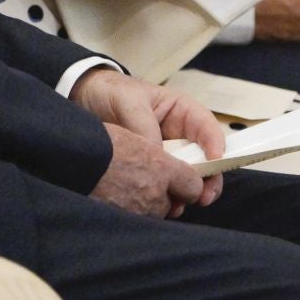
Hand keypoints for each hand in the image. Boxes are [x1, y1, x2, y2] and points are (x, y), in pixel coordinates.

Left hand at [73, 68, 222, 214]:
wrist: (83, 99)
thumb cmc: (111, 92)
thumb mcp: (130, 103)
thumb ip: (146, 130)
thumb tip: (158, 161)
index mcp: (181, 111)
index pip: (207, 127)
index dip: (216, 145)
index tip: (216, 162)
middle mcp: (179, 135)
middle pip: (204, 159)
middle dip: (207, 178)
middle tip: (202, 197)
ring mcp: (167, 154)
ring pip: (187, 176)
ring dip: (187, 192)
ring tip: (179, 205)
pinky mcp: (152, 169)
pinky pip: (166, 184)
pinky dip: (168, 197)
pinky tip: (163, 207)